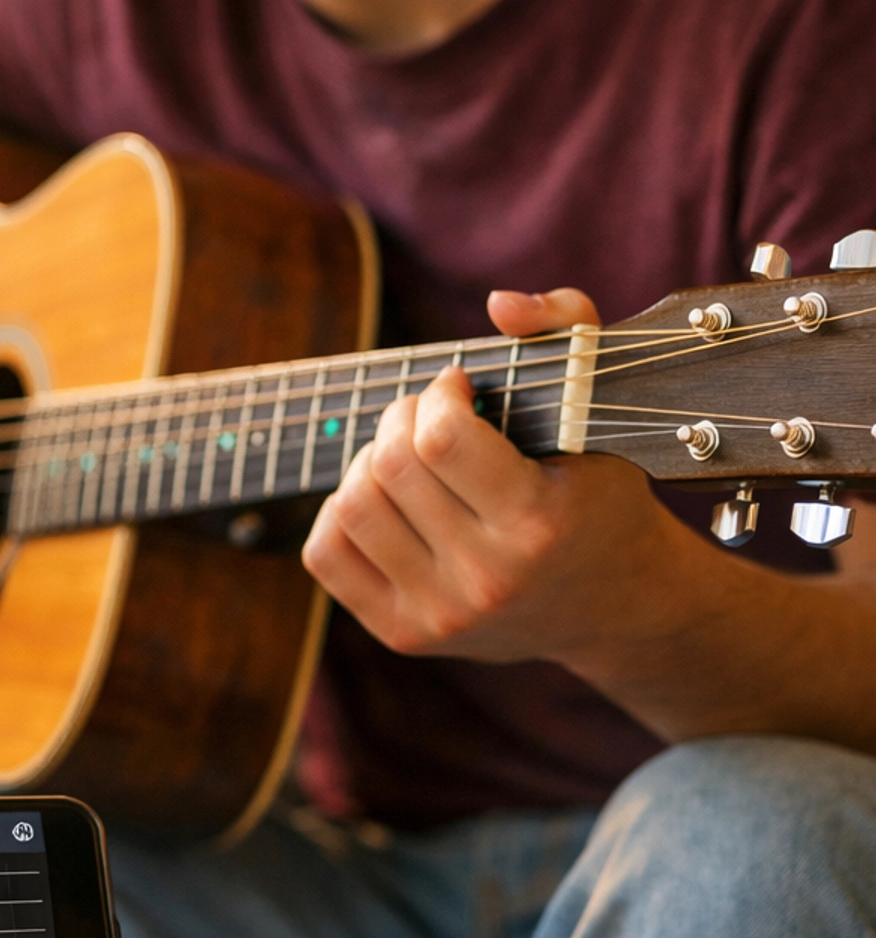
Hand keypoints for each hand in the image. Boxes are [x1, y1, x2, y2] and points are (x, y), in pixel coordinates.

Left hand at [302, 287, 686, 666]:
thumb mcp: (601, 403)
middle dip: (402, 417)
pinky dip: (341, 513)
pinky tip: (387, 502)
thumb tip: (498, 303)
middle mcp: (487, 578)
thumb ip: (565, 326)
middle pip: (389, 466)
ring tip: (409, 458)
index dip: (438, 394)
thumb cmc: (597, 490)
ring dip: (370, 461)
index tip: (459, 387)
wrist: (610, 604)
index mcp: (538, 523)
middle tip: (430, 416)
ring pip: (351, 506)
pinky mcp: (405, 634)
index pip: (441, 439)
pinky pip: (325, 553)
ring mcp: (442, 614)